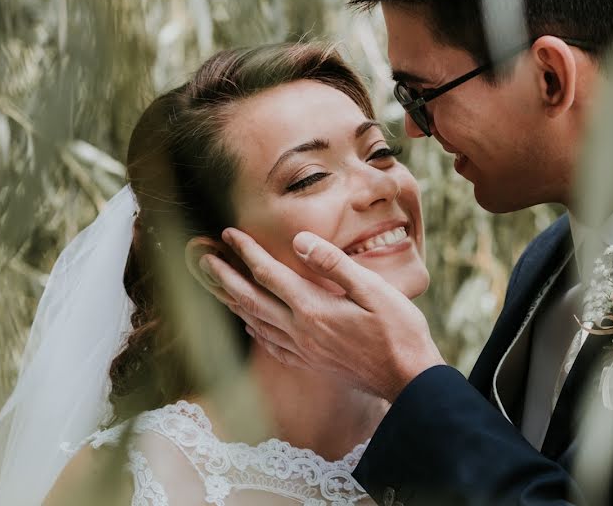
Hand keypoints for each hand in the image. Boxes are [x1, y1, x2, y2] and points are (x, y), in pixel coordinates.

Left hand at [197, 228, 444, 401]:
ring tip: (217, 286)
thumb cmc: (398, 331)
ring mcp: (304, 349)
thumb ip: (334, 264)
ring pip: (256, 323)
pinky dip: (255, 330)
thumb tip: (299, 241)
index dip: (246, 252)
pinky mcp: (311, 362)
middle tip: (204, 258)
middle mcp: (300, 330)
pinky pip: (271, 345)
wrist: (408, 380)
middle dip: (225, 276)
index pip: (269, 274)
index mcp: (313, 308)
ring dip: (233, 301)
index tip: (228, 233)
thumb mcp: (373, 289)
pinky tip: (252, 325)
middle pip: (251, 299)